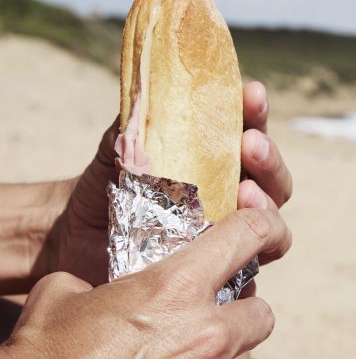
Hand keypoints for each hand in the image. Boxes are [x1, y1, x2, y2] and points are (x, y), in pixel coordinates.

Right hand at [1, 206, 290, 358]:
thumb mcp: (64, 298)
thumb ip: (100, 280)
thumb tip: (99, 283)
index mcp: (176, 287)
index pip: (248, 235)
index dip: (265, 229)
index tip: (268, 234)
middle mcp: (205, 336)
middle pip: (262, 315)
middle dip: (240, 323)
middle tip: (213, 336)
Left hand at [50, 82, 291, 285]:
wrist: (79, 237)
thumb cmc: (105, 183)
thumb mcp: (120, 145)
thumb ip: (141, 121)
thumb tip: (155, 90)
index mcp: (217, 156)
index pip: (249, 129)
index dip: (255, 112)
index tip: (253, 94)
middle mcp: (231, 191)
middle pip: (272, 175)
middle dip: (269, 158)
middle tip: (251, 144)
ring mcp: (229, 230)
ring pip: (270, 216)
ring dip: (266, 201)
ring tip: (246, 192)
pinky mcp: (223, 268)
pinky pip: (253, 264)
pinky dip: (258, 252)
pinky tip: (246, 243)